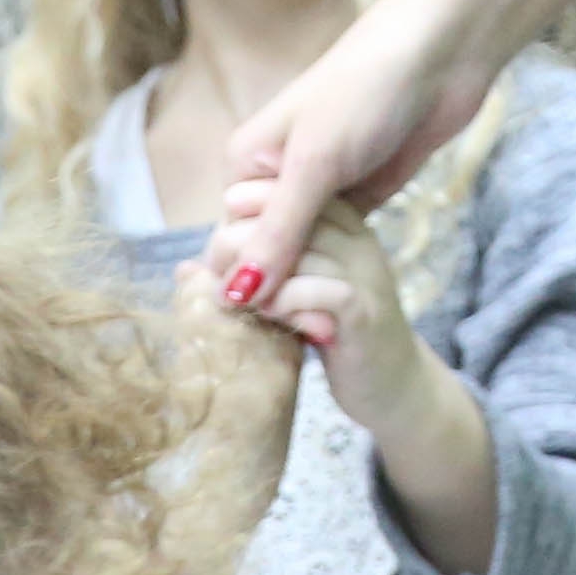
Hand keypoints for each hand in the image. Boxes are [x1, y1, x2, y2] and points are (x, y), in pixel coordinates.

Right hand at [208, 0, 575, 308]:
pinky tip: (349, 299)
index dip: (249, 288)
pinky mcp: (358, 194)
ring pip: (304, 254)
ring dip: (314, 284)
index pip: (231, 246)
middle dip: (284, 292)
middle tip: (312, 334)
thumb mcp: (315, 164)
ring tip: (326, 331)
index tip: (276, 326)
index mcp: (244, 164)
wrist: (441, 51)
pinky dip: (341, 266)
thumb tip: (233, 296)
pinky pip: (338, 244)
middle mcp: (274, 178)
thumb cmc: (366, 90)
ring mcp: (318, 187)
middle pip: (265, 255)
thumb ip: (277, 232)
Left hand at [248, 203, 497, 574]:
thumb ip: (253, 274)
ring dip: (256, 274)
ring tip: (235, 299)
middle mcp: (358, 242)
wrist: (391, 387)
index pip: (290, 187)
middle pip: (290, 213)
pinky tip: (269, 318)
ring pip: (299, 250)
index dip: (246, 205)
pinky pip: (315, 291)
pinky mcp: (364, 314)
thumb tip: (184, 268)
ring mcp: (366, 276)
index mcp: (344, 227)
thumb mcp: (292, 296)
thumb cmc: (332, 336)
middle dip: (240, 239)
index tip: (218, 237)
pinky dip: (282, 302)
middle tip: (217, 272)